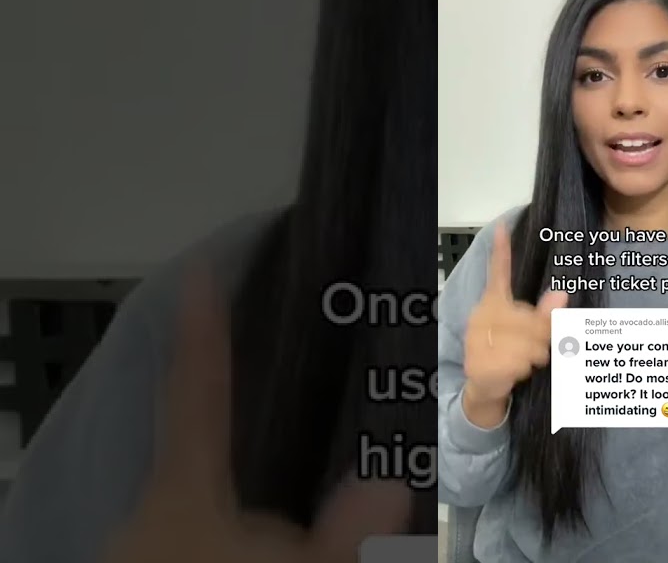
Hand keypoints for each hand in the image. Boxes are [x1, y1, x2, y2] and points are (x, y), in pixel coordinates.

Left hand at [103, 267, 411, 562]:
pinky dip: (232, 540)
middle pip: (208, 464)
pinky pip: (194, 542)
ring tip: (302, 518)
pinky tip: (269, 547)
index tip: (199, 277)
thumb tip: (386, 482)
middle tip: (316, 455)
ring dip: (252, 516)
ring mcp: (138, 549)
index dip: (202, 334)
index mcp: (182, 490)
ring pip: (205, 517)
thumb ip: (344, 531)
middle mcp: (147, 513)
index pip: (197, 395)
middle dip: (259, 461)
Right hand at [463, 221, 567, 405]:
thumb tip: (562, 293)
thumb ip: (546, 315)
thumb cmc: (510, 352)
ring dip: (534, 356)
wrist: (486, 384)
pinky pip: (518, 362)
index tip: (503, 226)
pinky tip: (514, 371)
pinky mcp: (478, 360)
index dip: (502, 251)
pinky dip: (523, 370)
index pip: (498, 273)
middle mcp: (481, 315)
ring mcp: (477, 338)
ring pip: (527, 344)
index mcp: (493, 303)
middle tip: (536, 348)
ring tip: (523, 359)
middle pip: (530, 319)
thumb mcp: (532, 333)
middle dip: (541, 338)